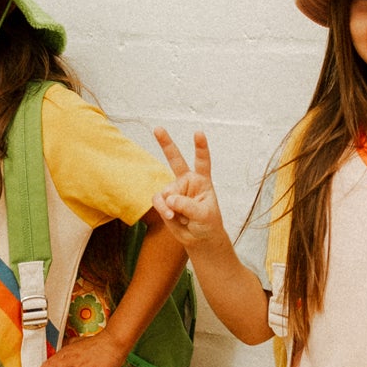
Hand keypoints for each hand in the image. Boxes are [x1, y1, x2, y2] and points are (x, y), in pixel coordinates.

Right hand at [151, 129, 226, 247]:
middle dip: (166, 143)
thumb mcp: (204, 215)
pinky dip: (162, 209)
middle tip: (158, 128)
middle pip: (175, 159)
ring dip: (171, 207)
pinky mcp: (164, 201)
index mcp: (202, 180)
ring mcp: (174, 190)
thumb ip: (188, 206)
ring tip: (180, 217)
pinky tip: (171, 216)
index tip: (198, 133)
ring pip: (166, 192)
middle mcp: (187, 181)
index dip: (200, 147)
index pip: (202, 161)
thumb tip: (169, 199)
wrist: (199, 238)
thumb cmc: (208, 224)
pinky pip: (158, 201)